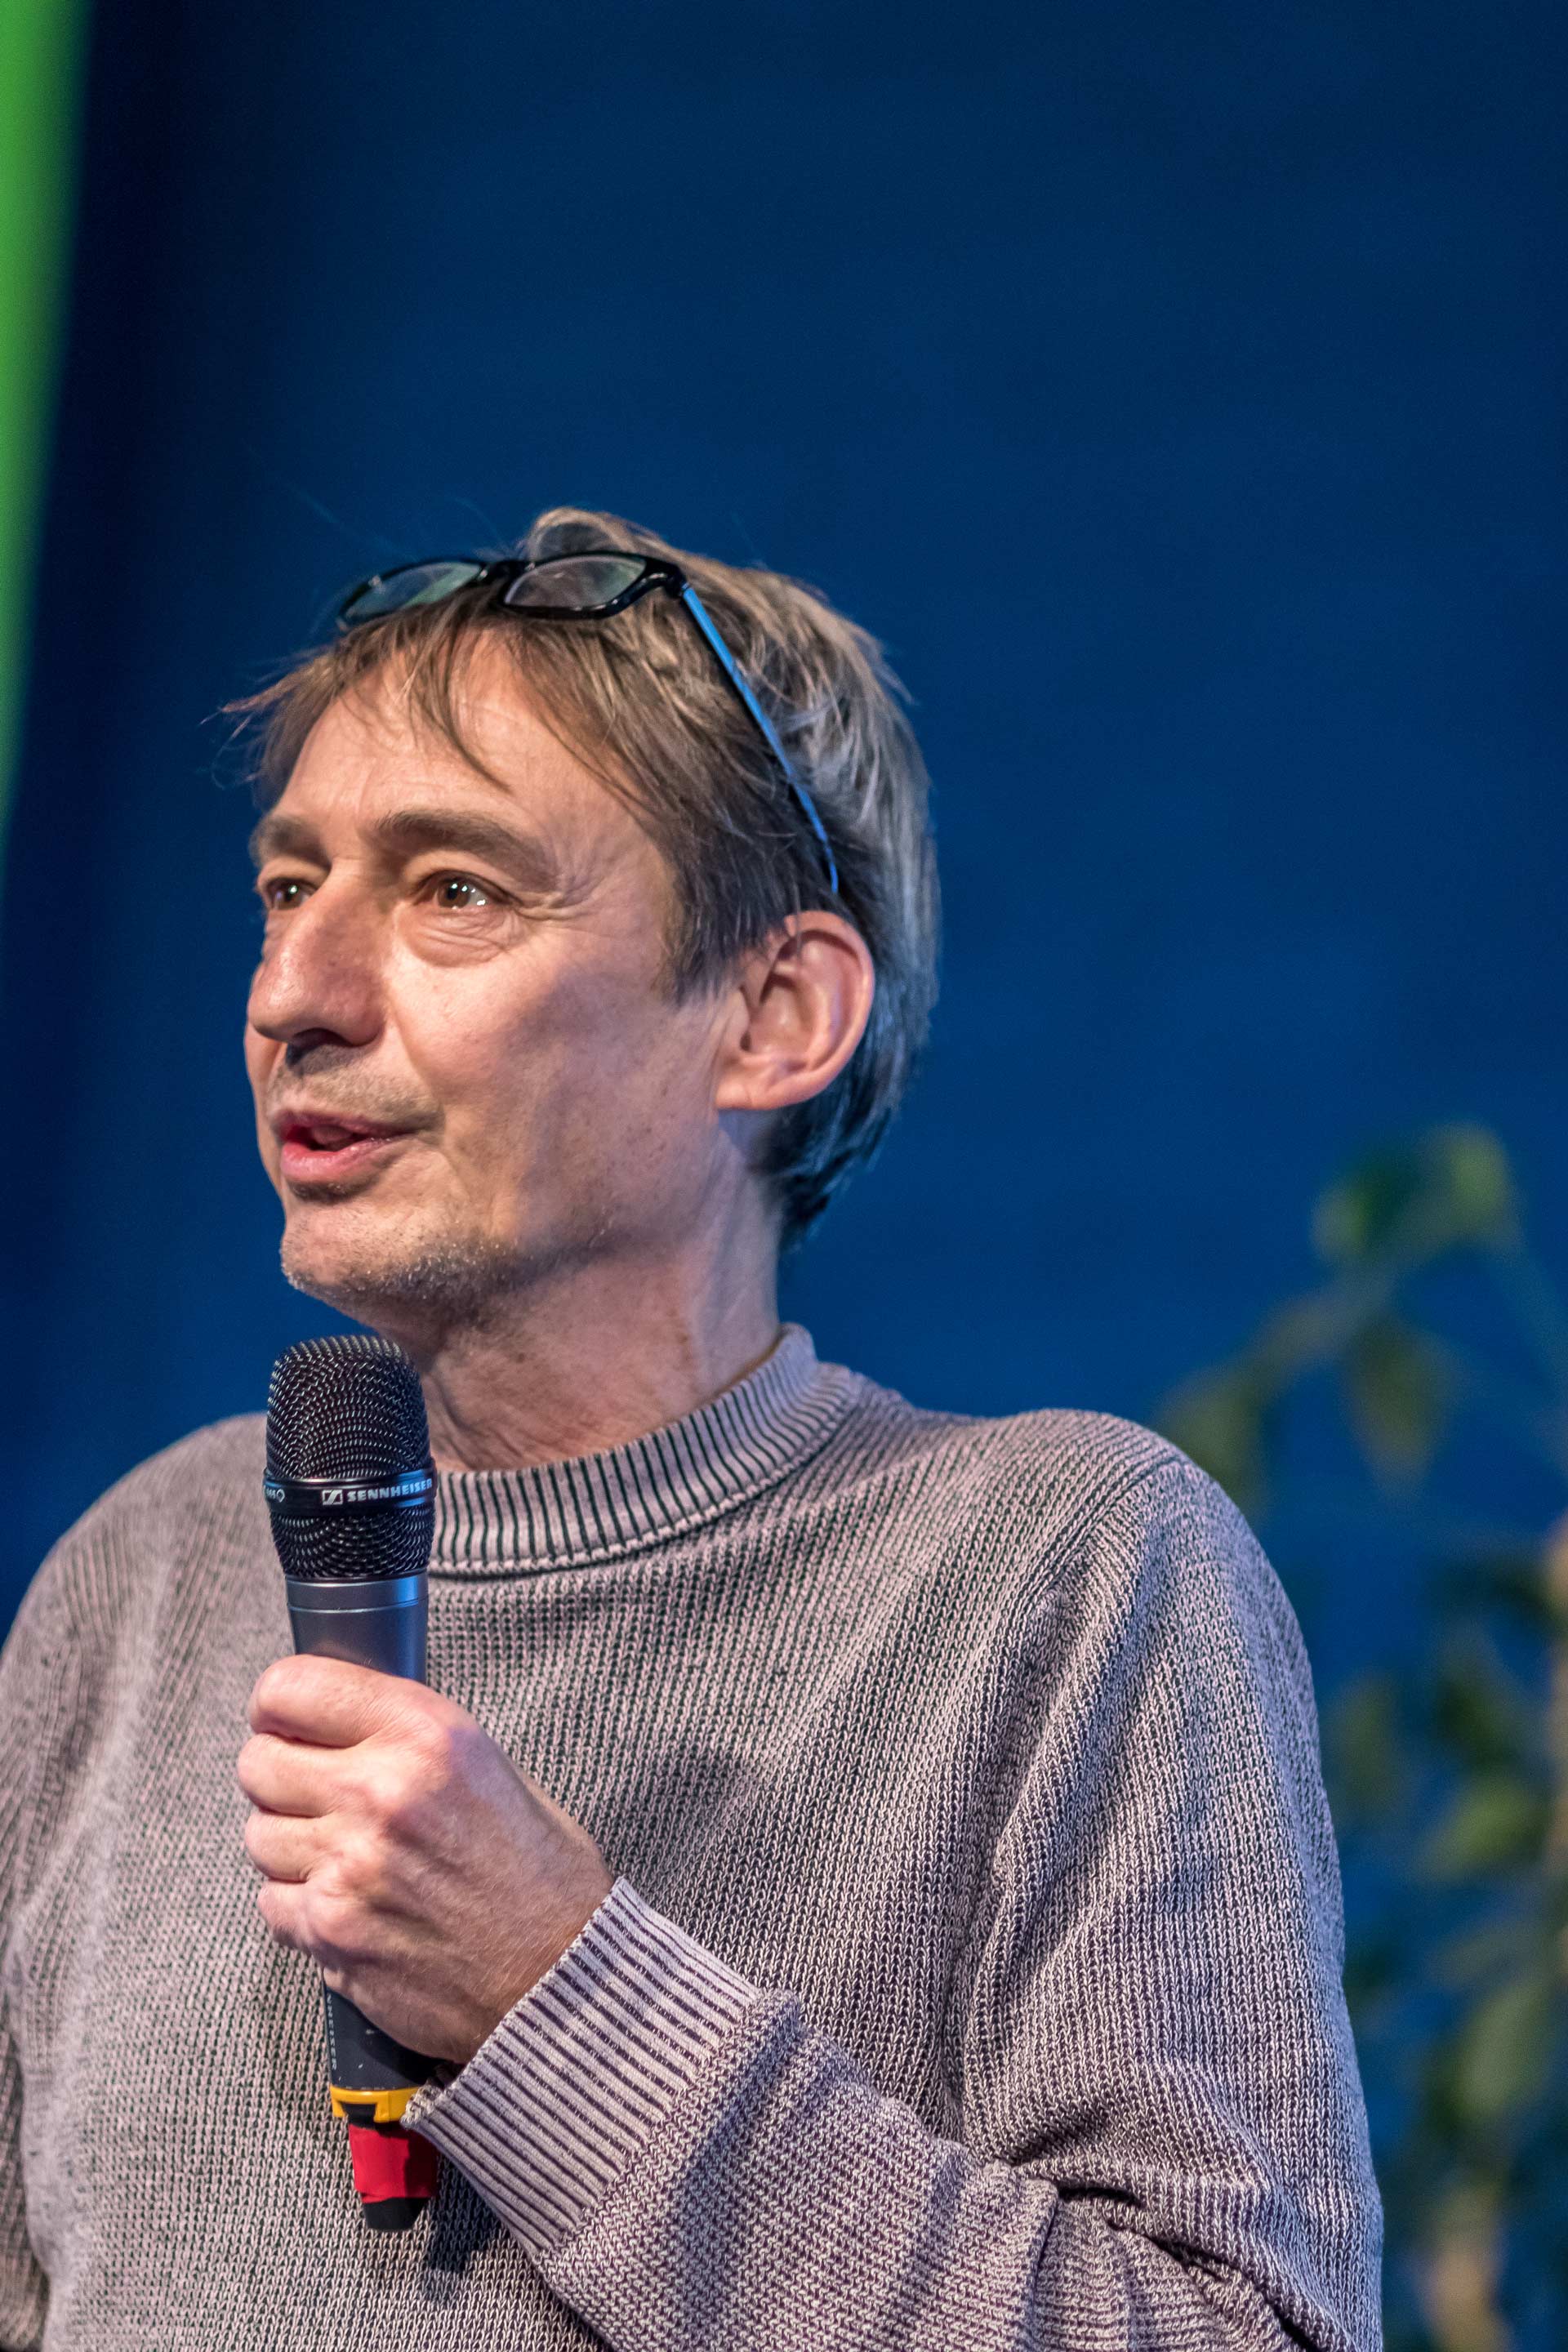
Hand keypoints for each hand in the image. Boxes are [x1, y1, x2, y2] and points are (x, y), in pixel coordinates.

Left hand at [237, 1655, 613, 2065]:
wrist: (558, 1976)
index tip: (281, 1719)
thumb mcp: (487, 1766)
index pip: (293, 1688)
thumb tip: (330, 1725)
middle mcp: (381, 1792)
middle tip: (312, 1791)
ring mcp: (349, 1867)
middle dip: (279, 1775)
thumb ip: (403, 1738)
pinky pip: (272, 1901)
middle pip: (259, 1762)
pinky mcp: (332, 1932)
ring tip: (344, 1855)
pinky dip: (299, 1904)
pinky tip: (350, 1904)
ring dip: (289, 1842)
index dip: (278, 1704)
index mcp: (426, 1735)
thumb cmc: (538, 1872)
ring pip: (258, 1834)